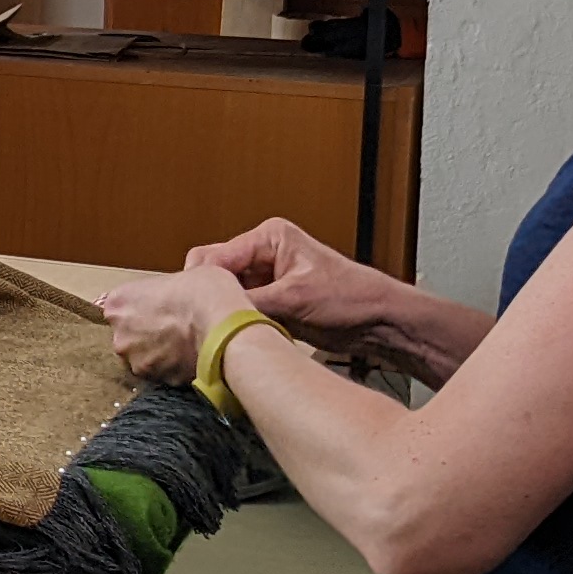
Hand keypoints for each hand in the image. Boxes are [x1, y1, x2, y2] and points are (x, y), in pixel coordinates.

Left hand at [97, 261, 259, 387]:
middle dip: (148, 332)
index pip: (122, 305)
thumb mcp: (183, 274)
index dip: (143, 305)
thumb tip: (173, 293)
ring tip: (186, 343)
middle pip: (129, 334)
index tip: (160, 306)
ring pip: (144, 356)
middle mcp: (120, 334)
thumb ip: (165, 287)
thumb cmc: (204, 294)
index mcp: (119, 302)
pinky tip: (192, 357)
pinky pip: (163, 372)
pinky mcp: (156, 380)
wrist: (224, 330)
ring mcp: (136, 361)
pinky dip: (174, 367)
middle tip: (175, 326)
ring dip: (160, 352)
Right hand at [187, 216, 421, 358]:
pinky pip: (239, 311)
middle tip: (203, 323)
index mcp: (269, 237)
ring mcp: (265, 278)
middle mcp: (263, 253)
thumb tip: (211, 314)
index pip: (215, 256)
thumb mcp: (294, 299)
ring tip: (219, 332)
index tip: (193, 310)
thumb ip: (249, 303)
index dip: (203, 284)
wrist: (379, 322)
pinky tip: (233, 336)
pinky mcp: (270, 301)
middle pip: (215, 273)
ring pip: (224, 295)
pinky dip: (235, 323)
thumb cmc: (351, 298)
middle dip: (210, 298)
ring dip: (223, 313)